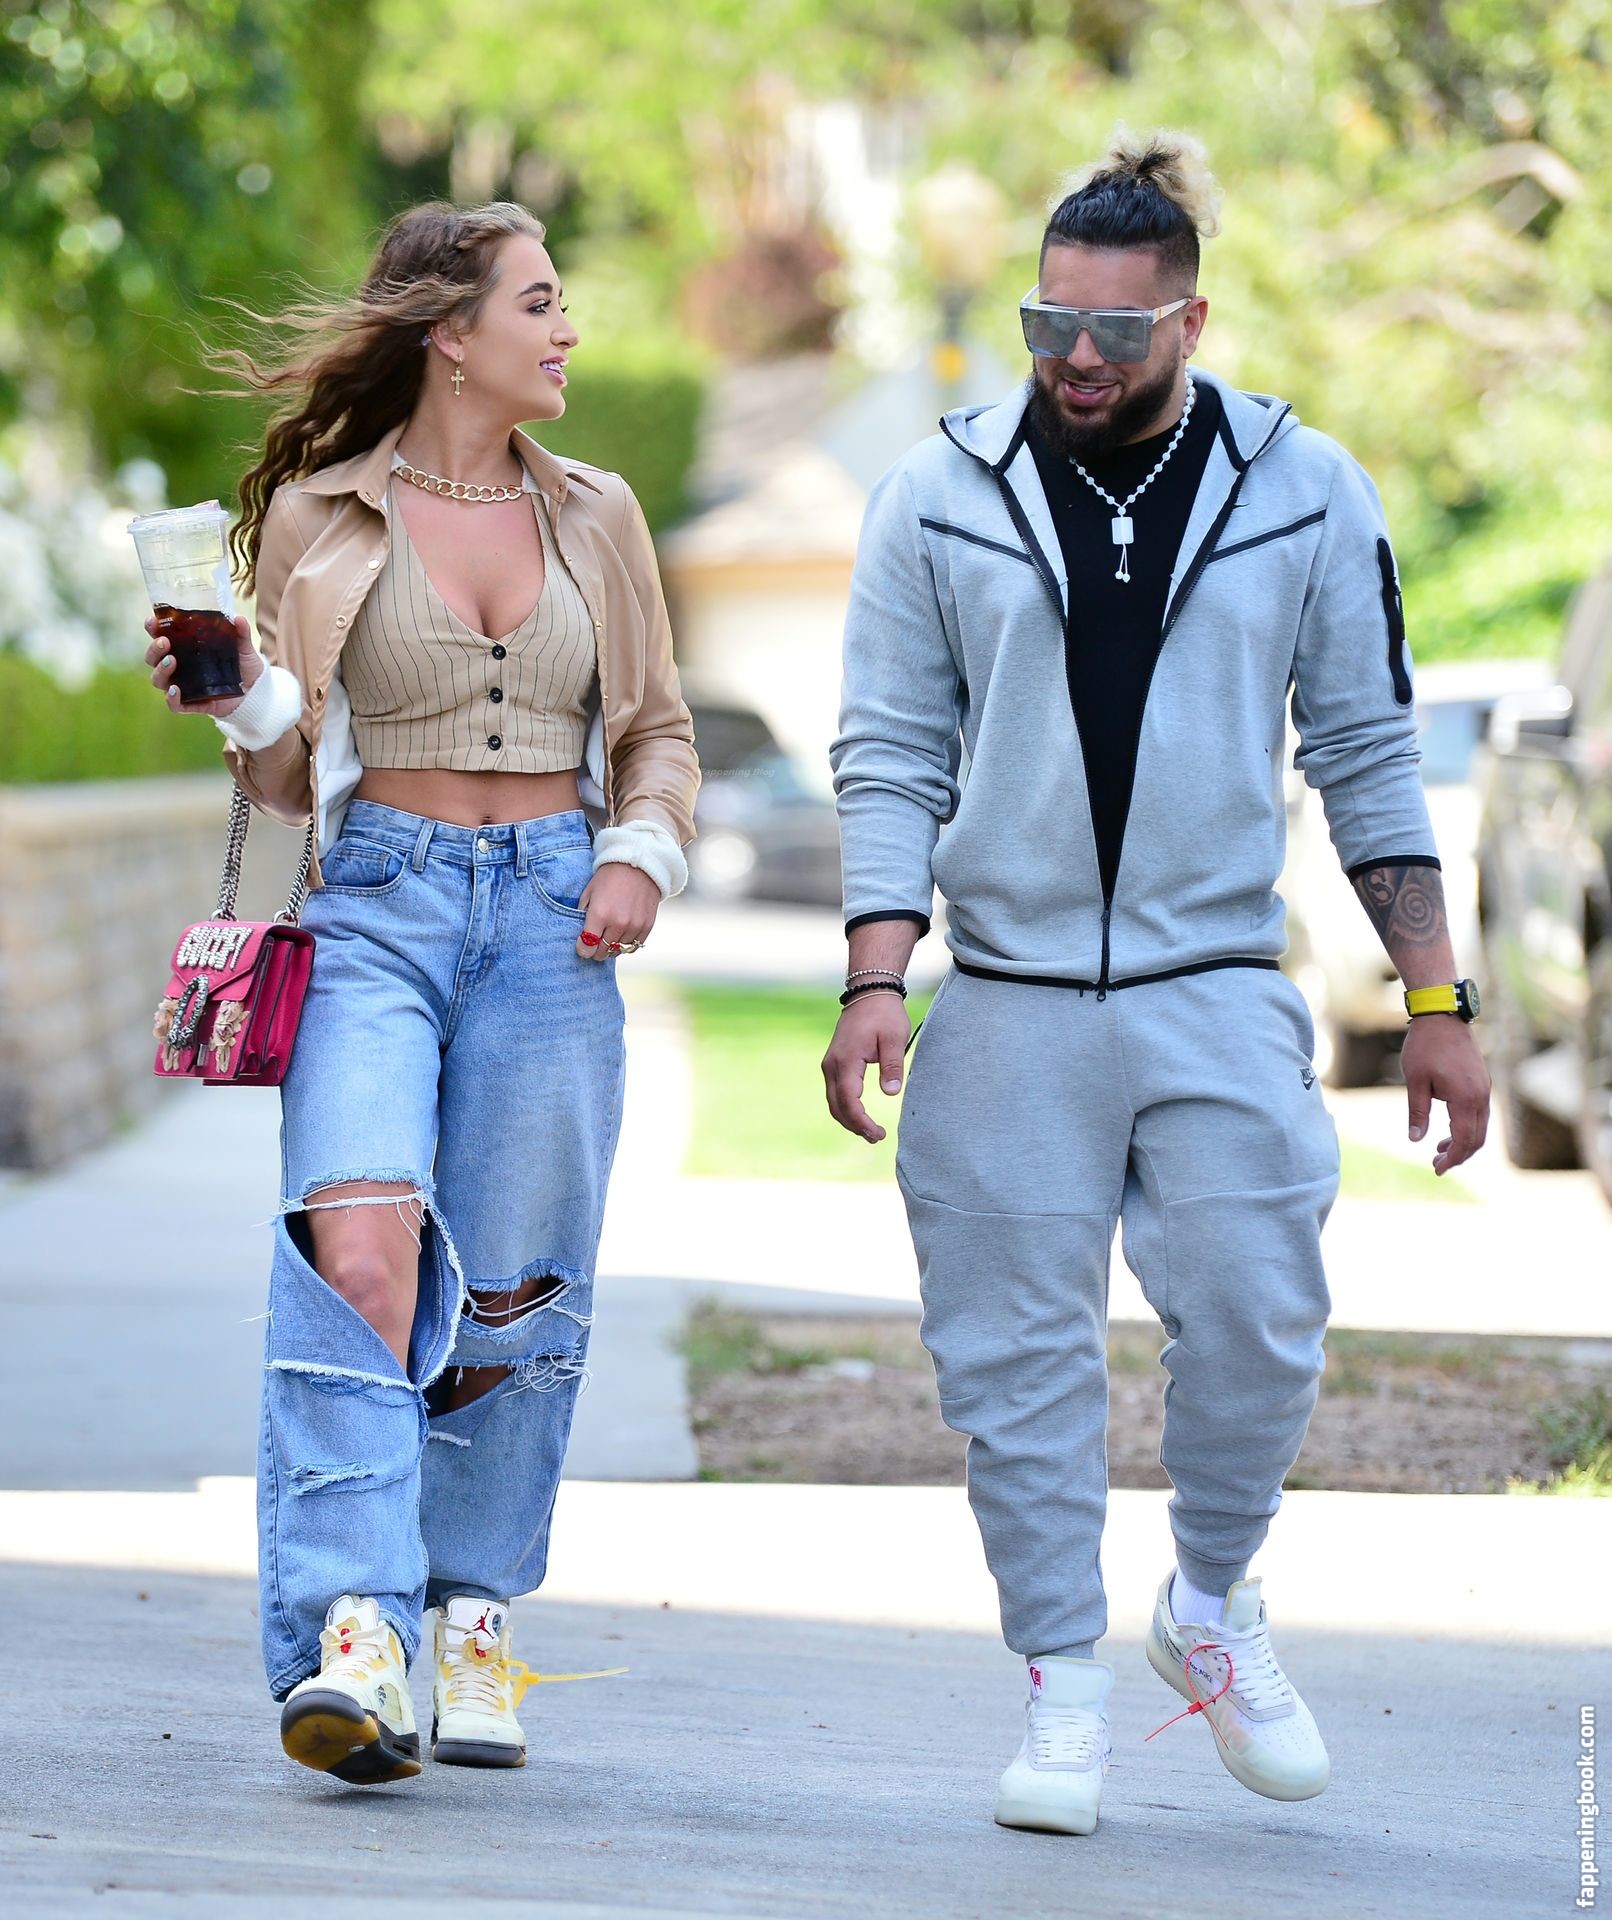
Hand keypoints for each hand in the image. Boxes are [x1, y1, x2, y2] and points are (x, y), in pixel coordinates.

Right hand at [144, 612, 262, 717]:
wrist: (256, 693)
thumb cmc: (243, 667)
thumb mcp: (243, 648)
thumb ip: (241, 633)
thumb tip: (238, 618)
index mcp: (185, 649)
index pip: (161, 636)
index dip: (153, 629)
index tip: (153, 622)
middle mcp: (179, 667)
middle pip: (153, 658)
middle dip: (154, 650)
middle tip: (165, 642)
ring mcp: (183, 686)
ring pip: (158, 680)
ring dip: (161, 670)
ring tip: (172, 661)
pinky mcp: (192, 704)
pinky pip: (175, 705)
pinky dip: (171, 698)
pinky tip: (175, 690)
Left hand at [576, 860, 659, 960]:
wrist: (638, 864)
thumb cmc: (609, 877)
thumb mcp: (589, 892)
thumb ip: (582, 915)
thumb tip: (581, 935)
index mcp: (599, 914)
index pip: (587, 948)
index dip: (582, 949)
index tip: (582, 946)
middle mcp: (617, 924)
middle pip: (602, 952)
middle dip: (596, 950)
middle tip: (595, 942)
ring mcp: (634, 926)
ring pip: (618, 951)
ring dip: (612, 947)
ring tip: (609, 936)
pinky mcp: (647, 926)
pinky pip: (634, 946)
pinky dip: (626, 944)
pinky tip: (622, 935)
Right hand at [822, 991, 910, 1142]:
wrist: (869, 993)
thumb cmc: (884, 1014)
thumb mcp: (894, 1038)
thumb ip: (892, 1066)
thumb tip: (891, 1094)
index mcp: (847, 1060)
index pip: (849, 1100)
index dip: (862, 1121)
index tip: (878, 1133)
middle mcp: (832, 1065)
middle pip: (836, 1106)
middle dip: (855, 1126)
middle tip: (877, 1137)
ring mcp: (830, 1064)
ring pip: (833, 1101)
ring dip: (849, 1119)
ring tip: (870, 1132)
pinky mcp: (834, 1063)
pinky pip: (834, 1092)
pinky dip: (845, 1108)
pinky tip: (860, 1115)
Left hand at [1402, 1013, 1490, 1174]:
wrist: (1443, 1016)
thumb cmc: (1425, 1046)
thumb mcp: (1416, 1081)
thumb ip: (1418, 1112)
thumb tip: (1416, 1139)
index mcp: (1466, 1099)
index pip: (1464, 1140)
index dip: (1452, 1158)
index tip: (1437, 1170)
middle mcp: (1481, 1097)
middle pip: (1477, 1139)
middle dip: (1459, 1156)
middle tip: (1437, 1165)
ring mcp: (1484, 1089)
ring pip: (1481, 1127)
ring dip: (1463, 1143)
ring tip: (1439, 1151)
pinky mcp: (1481, 1083)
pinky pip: (1479, 1114)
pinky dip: (1467, 1128)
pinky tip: (1448, 1130)